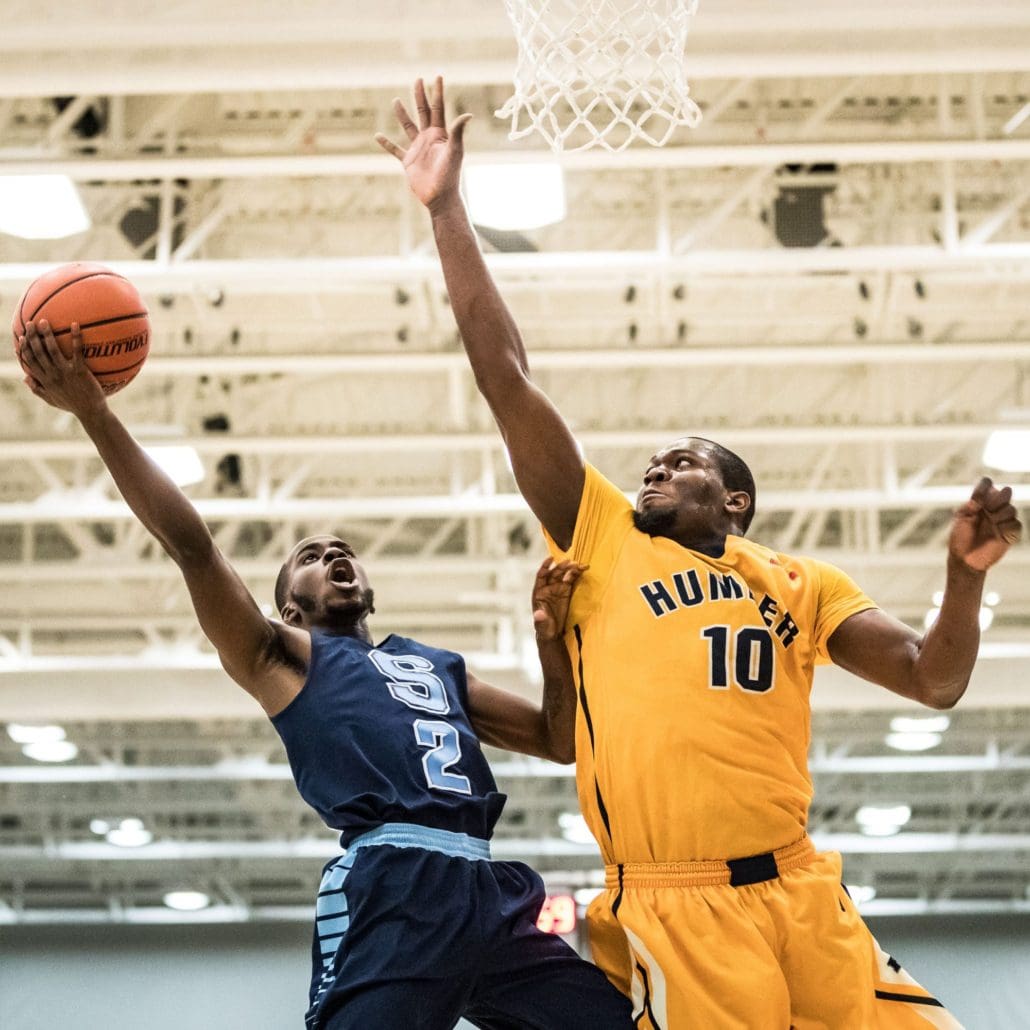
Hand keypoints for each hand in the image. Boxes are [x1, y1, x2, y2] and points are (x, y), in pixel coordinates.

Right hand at [19, 319, 106, 417]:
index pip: (30, 361)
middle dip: (32, 336)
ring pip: (52, 349)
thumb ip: (37, 389)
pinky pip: (77, 351)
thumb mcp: (51, 400)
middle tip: (31, 323)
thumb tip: (25, 378)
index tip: (21, 337)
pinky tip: (75, 325)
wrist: (91, 412)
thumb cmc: (73, 405)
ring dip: (47, 334)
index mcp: (44, 380)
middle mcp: (52, 375)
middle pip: (38, 352)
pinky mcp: (80, 370)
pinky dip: (76, 337)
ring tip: (45, 321)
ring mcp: (65, 372)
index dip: (24, 348)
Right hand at [375, 76, 471, 212]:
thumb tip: (468, 114)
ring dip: (402, 114)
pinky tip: (377, 136)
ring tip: (395, 100)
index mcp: (440, 134)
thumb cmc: (450, 175)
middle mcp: (429, 138)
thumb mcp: (455, 151)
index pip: (438, 108)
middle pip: (423, 112)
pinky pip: (395, 150)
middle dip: (420, 96)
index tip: (437, 76)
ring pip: (408, 127)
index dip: (437, 92)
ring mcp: (418, 149)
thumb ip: (458, 132)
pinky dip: (386, 143)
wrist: (440, 197)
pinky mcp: (408, 161)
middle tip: (418, 79)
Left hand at [532, 559, 587, 640]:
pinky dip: (576, 575)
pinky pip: (571, 580)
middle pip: (554, 573)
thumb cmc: (544, 628)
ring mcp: (557, 589)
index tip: (551, 558)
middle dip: (562, 567)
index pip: (541, 576)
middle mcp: (547, 588)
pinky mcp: (566, 592)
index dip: (545, 566)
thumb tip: (538, 614)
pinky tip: (583, 570)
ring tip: (581, 566)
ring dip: (571, 569)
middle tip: (572, 563)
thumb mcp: (541, 624)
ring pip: (564, 575)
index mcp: (539, 592)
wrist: (553, 633)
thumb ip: (540, 619)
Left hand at [948, 477, 1021, 572]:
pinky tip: (997, 532)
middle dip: (998, 499)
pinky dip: (1006, 527)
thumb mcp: (961, 518)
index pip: (987, 484)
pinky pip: (1016, 524)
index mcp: (981, 501)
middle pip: (1005, 492)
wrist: (964, 557)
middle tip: (987, 509)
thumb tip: (979, 499)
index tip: (976, 500)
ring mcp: (1003, 520)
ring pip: (1011, 509)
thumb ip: (971, 506)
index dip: (985, 487)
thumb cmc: (959, 537)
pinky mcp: (1011, 534)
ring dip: (1000, 515)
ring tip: (991, 524)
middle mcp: (994, 508)